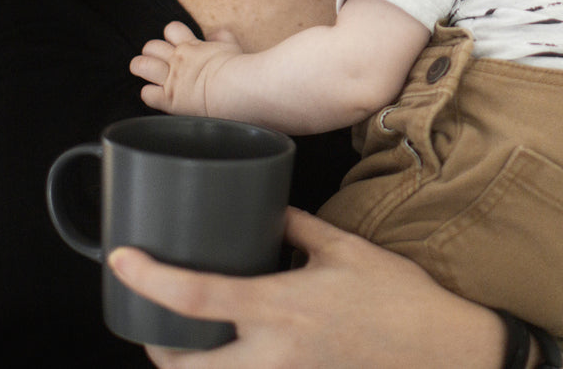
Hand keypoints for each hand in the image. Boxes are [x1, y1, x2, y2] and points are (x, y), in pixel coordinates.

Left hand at [108, 207, 503, 368]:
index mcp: (281, 307)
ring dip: (188, 366)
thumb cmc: (397, 296)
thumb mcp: (344, 247)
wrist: (440, 349)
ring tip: (181, 338)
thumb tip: (265, 209)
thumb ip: (296, 227)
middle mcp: (273, 353)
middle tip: (146, 318)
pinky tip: (230, 351)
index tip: (122, 260)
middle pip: (185, 366)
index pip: (198, 296)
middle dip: (155, 347)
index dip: (150, 279)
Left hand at [132, 21, 242, 115]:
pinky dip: (150, 95)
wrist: (238, 86)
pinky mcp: (169, 99)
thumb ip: (222, 37)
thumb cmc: (240, 69)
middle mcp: (179, 60)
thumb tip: (215, 34)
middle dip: (153, 53)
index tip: (178, 45)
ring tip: (150, 76)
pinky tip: (160, 97)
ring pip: (140, 65)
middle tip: (161, 63)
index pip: (172, 30)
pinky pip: (146, 93)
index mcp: (193, 46)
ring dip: (143, 69)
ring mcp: (172, 78)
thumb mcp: (233, 46)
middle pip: (151, 46)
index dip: (171, 37)